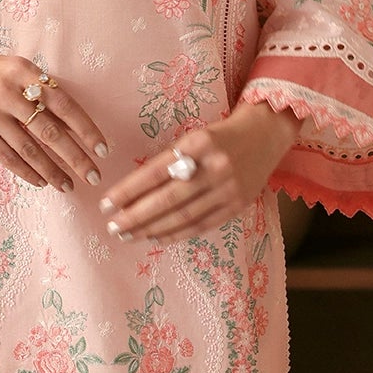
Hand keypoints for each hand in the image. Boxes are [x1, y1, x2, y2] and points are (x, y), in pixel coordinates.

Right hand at [0, 28, 108, 193]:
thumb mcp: (9, 66)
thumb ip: (35, 88)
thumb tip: (69, 124)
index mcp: (24, 69)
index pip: (65, 104)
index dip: (87, 129)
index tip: (103, 149)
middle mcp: (9, 89)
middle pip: (51, 130)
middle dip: (76, 157)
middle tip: (94, 176)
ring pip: (30, 148)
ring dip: (53, 170)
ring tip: (69, 185)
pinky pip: (7, 156)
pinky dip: (27, 171)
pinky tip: (41, 181)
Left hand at [97, 102, 301, 242]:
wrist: (265, 134)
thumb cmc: (220, 135)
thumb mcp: (194, 137)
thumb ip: (171, 160)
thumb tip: (134, 192)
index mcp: (198, 143)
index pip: (156, 172)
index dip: (129, 190)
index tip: (107, 203)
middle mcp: (215, 167)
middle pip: (168, 199)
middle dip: (136, 216)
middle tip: (113, 226)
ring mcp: (229, 189)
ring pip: (183, 216)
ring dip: (152, 229)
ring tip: (129, 235)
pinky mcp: (238, 206)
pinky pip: (201, 225)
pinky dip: (176, 234)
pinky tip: (156, 238)